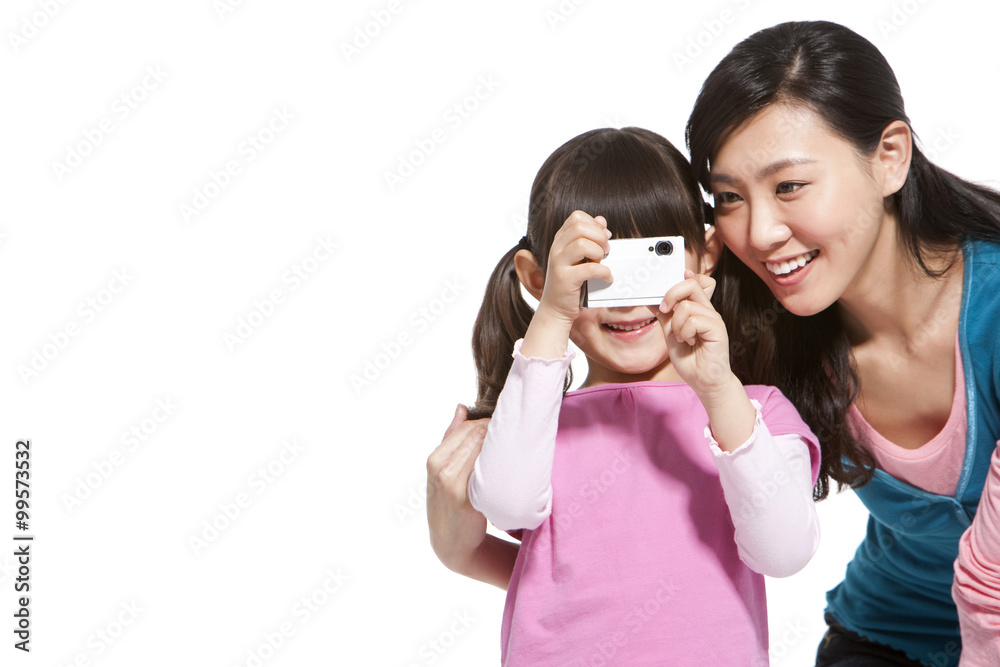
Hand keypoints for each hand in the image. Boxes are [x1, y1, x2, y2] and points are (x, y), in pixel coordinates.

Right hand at [521, 211, 612, 359]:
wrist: (556, 309)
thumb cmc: (570, 283)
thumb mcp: (579, 257)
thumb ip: (589, 238)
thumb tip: (602, 221)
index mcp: (560, 240)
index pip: (577, 217)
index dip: (594, 224)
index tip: (602, 238)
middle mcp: (556, 248)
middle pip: (580, 226)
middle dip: (599, 237)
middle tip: (605, 252)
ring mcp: (558, 263)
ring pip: (583, 244)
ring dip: (599, 253)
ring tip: (601, 263)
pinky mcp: (564, 279)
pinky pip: (589, 268)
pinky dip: (604, 272)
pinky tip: (606, 278)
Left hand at [658, 271, 754, 450]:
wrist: (704, 382)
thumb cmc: (690, 359)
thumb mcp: (670, 333)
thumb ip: (664, 315)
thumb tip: (650, 298)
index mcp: (698, 309)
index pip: (694, 281)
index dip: (680, 278)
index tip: (664, 287)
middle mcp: (707, 310)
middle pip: (691, 283)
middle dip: (671, 294)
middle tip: (664, 310)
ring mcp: (714, 319)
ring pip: (687, 305)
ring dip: (676, 324)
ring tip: (681, 338)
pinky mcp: (718, 329)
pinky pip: (693, 320)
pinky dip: (684, 332)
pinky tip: (688, 342)